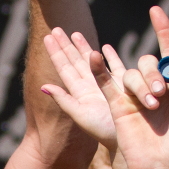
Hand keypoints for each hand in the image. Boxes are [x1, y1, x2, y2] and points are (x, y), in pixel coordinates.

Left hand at [39, 27, 124, 148]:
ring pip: (92, 61)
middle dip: (66, 45)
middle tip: (55, 29)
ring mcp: (107, 84)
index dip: (56, 52)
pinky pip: (115, 67)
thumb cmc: (102, 130)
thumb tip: (43, 87)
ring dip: (84, 47)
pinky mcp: (123, 85)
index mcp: (80, 91)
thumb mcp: (80, 115)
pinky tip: (105, 47)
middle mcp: (91, 86)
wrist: (125, 139)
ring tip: (75, 33)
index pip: (65, 67)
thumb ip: (63, 100)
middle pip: (75, 60)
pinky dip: (110, 57)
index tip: (48, 36)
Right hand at [100, 6, 168, 168]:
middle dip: (157, 73)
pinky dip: (99, 68)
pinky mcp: (117, 104)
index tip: (155, 10)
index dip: (164, 30)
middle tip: (162, 94)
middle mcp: (154, 87)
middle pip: (151, 62)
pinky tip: (94, 56)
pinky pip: (106, 81)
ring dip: (143, 84)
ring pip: (133, 72)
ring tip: (151, 104)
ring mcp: (135, 95)